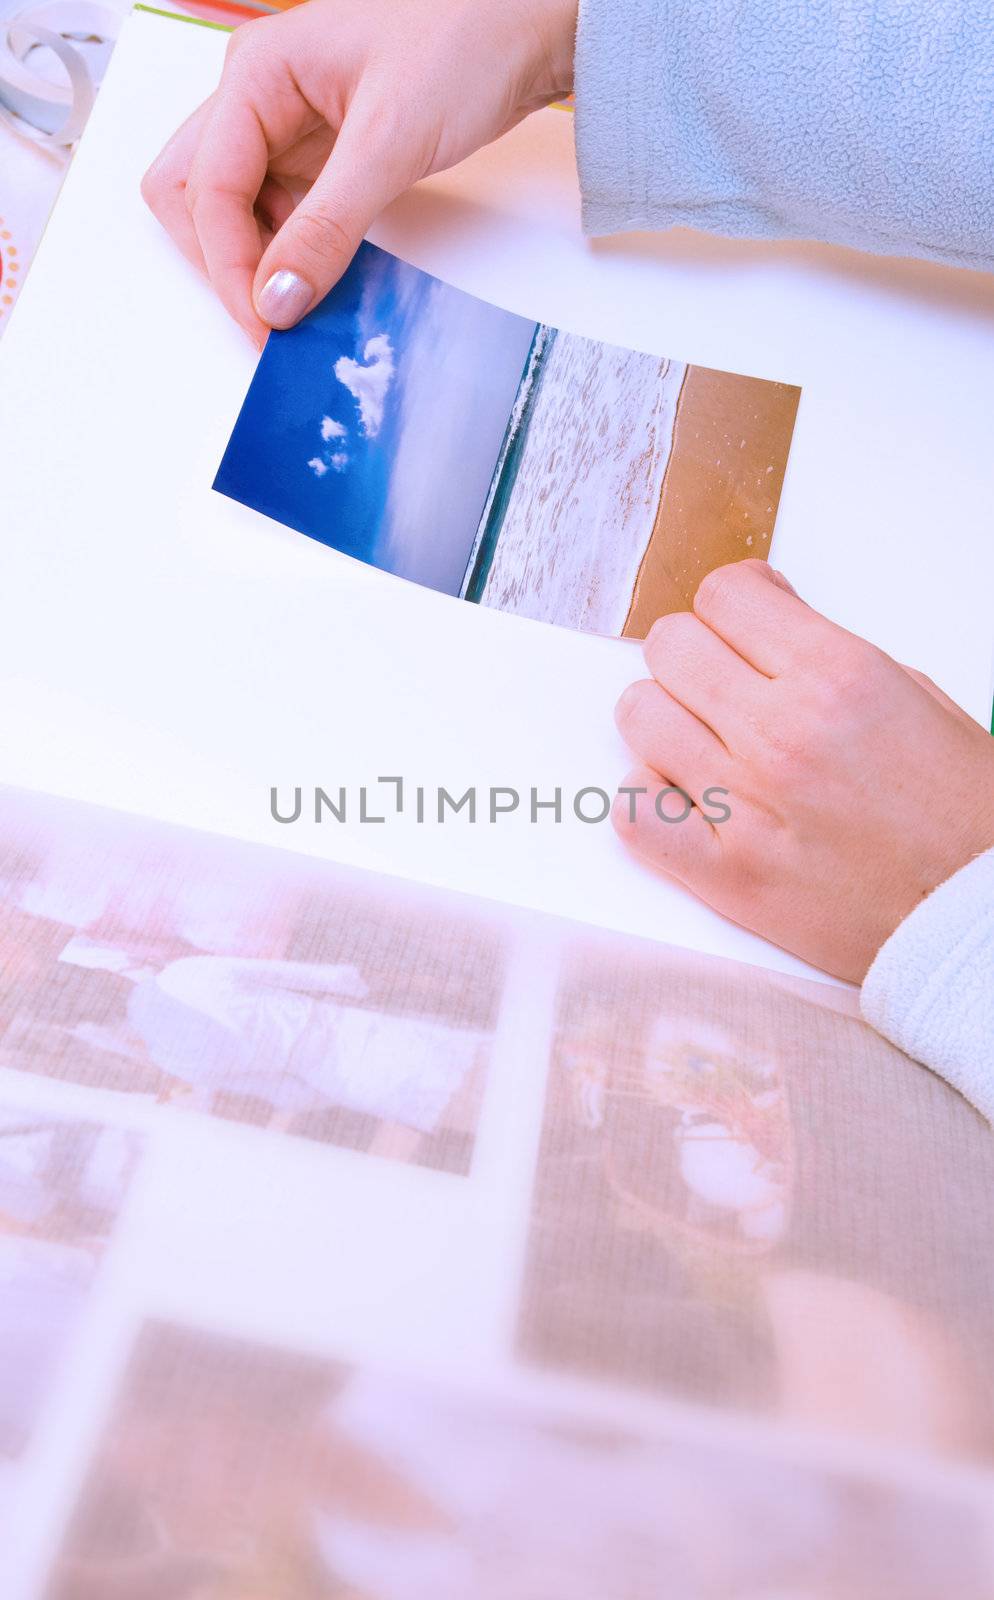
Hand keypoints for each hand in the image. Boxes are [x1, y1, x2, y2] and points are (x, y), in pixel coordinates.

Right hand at [141, 0, 576, 344]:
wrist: (528, 25)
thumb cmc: (466, 40)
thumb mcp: (389, 142)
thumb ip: (327, 227)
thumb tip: (276, 301)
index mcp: (256, 73)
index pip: (205, 188)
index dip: (229, 266)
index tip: (266, 326)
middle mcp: (258, 95)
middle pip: (193, 195)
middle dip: (222, 261)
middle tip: (269, 319)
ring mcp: (286, 123)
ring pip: (232, 208)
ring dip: (256, 260)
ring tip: (303, 303)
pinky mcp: (321, 150)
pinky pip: (281, 211)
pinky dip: (292, 250)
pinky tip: (323, 276)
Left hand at [613, 560, 993, 981]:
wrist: (973, 920)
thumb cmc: (962, 818)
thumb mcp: (917, 699)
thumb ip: (829, 659)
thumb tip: (768, 634)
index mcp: (838, 678)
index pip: (724, 595)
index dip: (734, 602)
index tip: (745, 621)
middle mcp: (783, 735)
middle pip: (671, 647)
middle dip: (693, 654)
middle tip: (721, 680)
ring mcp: (745, 807)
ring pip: (640, 717)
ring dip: (665, 720)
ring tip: (702, 740)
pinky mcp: (724, 875)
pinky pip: (635, 813)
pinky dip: (648, 800)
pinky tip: (683, 799)